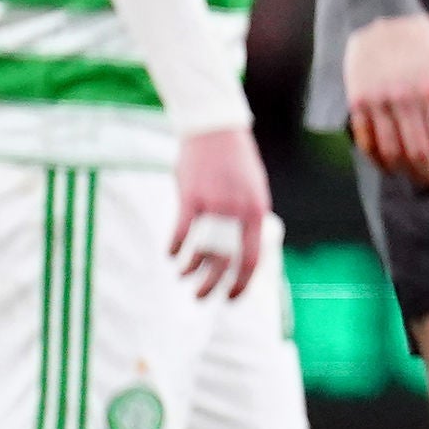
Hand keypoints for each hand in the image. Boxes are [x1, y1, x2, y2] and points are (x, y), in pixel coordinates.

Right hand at [169, 126, 269, 297]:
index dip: (242, 283)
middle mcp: (238, 212)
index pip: (253, 259)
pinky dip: (174, 246)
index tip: (231, 298)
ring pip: (201, 249)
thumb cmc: (235, 163)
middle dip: (212, 284)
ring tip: (184, 275)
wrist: (217, 130)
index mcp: (258, 213)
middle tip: (201, 297)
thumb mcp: (252, 191)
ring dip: (191, 268)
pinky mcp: (191, 196)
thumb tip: (242, 247)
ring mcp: (215, 204)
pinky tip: (170, 255)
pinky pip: (181, 230)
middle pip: (226, 261)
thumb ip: (248, 219)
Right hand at [345, 10, 428, 190]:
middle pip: (420, 152)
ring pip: (393, 151)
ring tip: (420, 180)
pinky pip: (366, 140)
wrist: (380, 14)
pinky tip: (390, 168)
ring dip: (408, 172)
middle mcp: (404, 98)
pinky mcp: (358, 101)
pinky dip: (378, 160)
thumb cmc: (422, 40)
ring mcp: (377, 101)